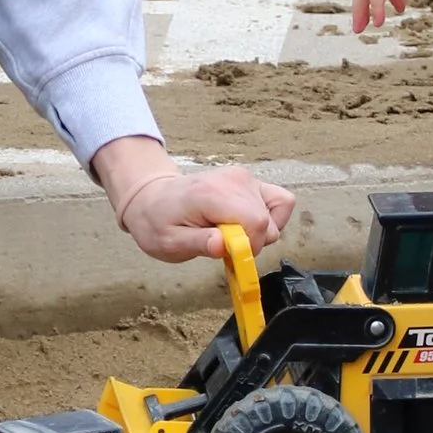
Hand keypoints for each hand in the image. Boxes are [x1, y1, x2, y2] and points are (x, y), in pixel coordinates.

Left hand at [98, 151, 295, 267]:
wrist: (152, 198)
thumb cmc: (159, 222)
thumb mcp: (169, 242)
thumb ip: (198, 244)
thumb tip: (223, 245)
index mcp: (212, 194)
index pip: (255, 222)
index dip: (249, 247)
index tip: (229, 255)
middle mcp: (234, 181)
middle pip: (267, 221)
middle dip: (253, 242)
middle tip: (224, 244)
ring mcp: (244, 177)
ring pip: (277, 212)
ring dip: (260, 231)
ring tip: (232, 233)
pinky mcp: (250, 180)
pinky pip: (279, 201)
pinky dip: (271, 217)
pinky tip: (246, 224)